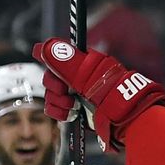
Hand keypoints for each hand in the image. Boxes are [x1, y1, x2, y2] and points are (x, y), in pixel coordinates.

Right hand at [33, 39, 164, 151]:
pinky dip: (59, 112)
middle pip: (50, 76)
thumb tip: (42, 47)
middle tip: (64, 90)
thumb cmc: (109, 92)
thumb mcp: (85, 73)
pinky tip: (70, 114)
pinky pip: (55, 109)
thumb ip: (63, 60)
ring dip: (57, 100)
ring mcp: (76, 94)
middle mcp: (78, 77)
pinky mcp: (74, 111)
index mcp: (82, 62)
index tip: (41, 59)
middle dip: (54, 85)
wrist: (123, 118)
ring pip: (51, 94)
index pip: (58, 55)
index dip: (49, 58)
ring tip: (73, 105)